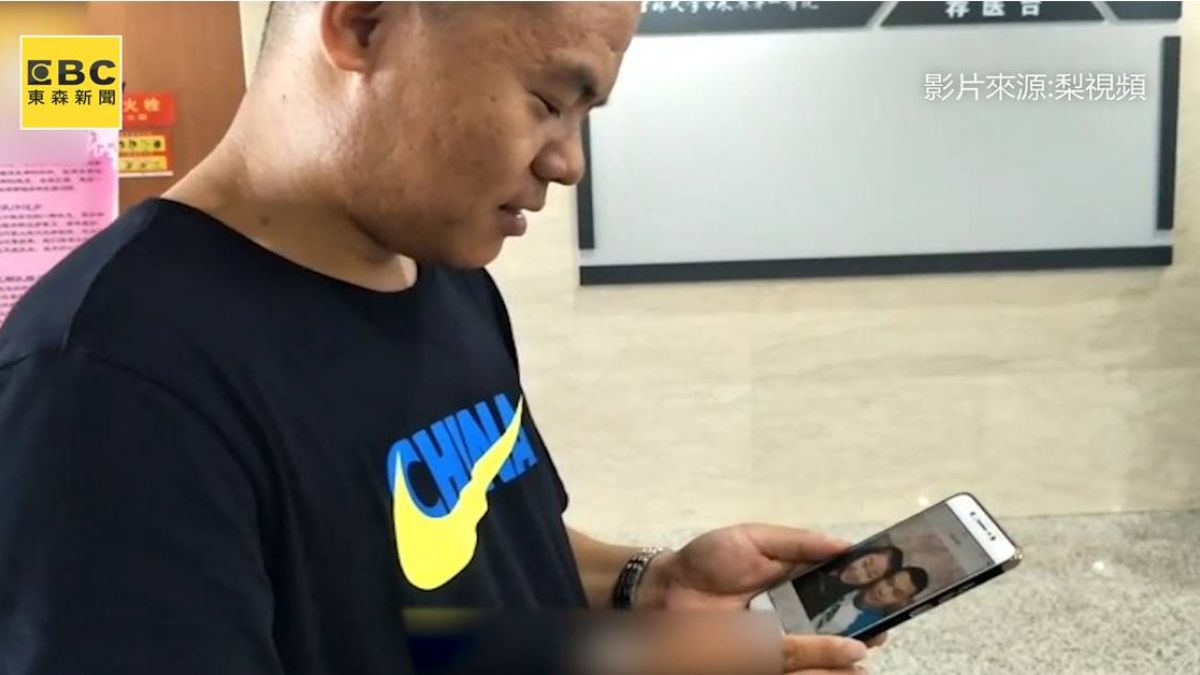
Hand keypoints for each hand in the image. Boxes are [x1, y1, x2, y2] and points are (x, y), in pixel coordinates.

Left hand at [640, 524, 885, 672]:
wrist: (665, 588)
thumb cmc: (707, 560)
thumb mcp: (754, 539)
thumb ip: (798, 542)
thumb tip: (845, 545)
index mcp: (795, 578)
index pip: (839, 585)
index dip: (865, 589)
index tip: (892, 589)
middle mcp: (793, 609)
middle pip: (838, 619)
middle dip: (866, 623)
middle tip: (887, 625)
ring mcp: (779, 635)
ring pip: (822, 646)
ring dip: (846, 648)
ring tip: (869, 646)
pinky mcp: (761, 656)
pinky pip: (791, 663)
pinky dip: (817, 664)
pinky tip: (839, 664)